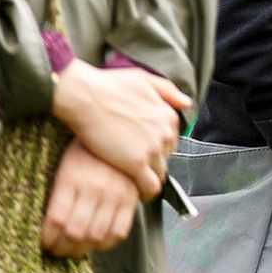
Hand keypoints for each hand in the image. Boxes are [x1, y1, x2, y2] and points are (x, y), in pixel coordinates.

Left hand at [40, 142, 138, 257]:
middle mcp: (94, 188)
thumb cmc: (85, 150)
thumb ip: (59, 195)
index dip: (48, 238)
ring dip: (82, 250)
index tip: (45, 243)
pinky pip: (119, 231)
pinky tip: (96, 243)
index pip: (56, 219)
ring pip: (96, 235)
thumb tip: (50, 227)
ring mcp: (115, 194)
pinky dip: (106, 244)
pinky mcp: (130, 198)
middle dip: (63, 248)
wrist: (115, 130)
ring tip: (74, 251)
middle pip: (75, 232)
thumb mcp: (64, 167)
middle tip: (57, 251)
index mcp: (71, 179)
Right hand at [51, 60, 187, 198]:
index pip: (172, 140)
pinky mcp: (136, 164)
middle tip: (134, 162)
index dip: (157, 146)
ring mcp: (152, 150)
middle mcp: (165, 133)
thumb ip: (168, 91)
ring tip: (134, 179)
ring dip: (149, 177)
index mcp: (168, 116)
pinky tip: (137, 193)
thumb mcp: (144, 79)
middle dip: (153, 160)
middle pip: (166, 157)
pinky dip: (146, 192)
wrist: (84, 96)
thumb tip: (187, 103)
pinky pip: (150, 186)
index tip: (144, 149)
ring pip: (160, 173)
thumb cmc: (108, 85)